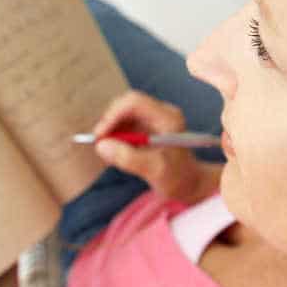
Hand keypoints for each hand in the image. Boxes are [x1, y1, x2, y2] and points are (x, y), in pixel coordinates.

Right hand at [93, 90, 220, 203]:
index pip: (134, 102)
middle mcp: (160, 112)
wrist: (188, 184)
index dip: (113, 115)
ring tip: (109, 152)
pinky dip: (114, 136)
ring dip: (111, 130)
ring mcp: (152, 118)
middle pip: (126, 104)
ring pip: (121, 113)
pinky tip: (116, 153)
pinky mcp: (145, 126)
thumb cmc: (176, 178)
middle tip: (99, 143)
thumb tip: (101, 146)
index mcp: (167, 117)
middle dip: (109, 122)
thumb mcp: (154, 171)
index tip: (100, 135)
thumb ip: (128, 158)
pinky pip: (122, 124)